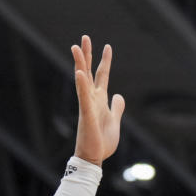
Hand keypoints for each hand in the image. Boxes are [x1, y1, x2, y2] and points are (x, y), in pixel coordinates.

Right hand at [72, 35, 125, 164]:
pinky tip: (80, 72)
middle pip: (90, 72)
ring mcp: (88, 105)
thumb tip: (119, 96)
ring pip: (83, 80)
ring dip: (80, 63)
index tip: (107, 46)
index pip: (102, 76)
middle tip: (84, 37)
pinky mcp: (86, 113)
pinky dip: (81, 84)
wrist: (94, 158)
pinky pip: (83, 96)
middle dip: (88, 55)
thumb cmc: (102, 142)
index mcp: (100, 100)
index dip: (105, 61)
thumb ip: (117, 108)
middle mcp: (92, 99)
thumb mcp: (115, 121)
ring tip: (76, 47)